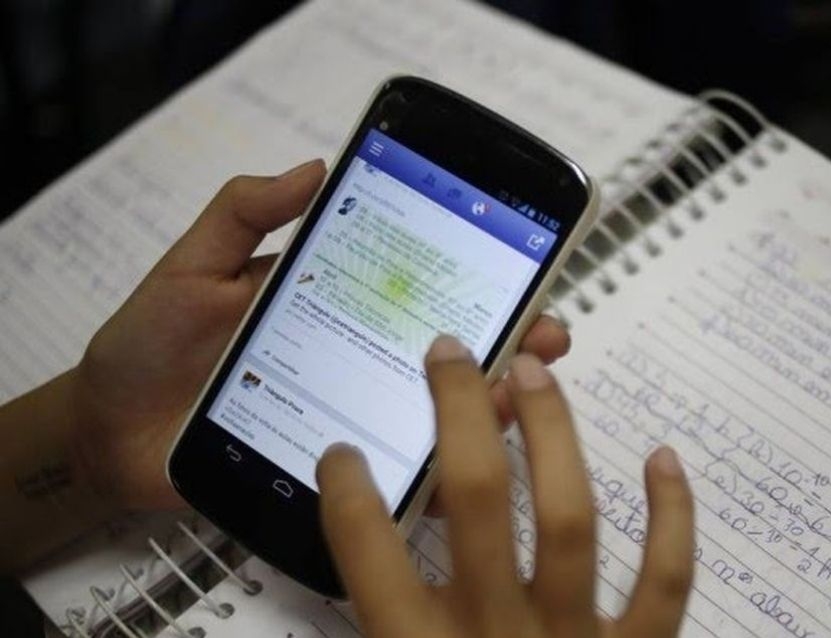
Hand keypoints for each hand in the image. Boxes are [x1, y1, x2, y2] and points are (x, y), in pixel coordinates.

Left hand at [70, 162, 570, 511]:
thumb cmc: (150, 346)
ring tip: (514, 396)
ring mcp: (345, 417)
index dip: (470, 278)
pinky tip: (462, 467)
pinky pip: (390, 476)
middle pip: (439, 353)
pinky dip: (433, 474)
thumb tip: (313, 166)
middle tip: (547, 336)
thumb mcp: (192, 268)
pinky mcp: (330, 471)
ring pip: (431, 414)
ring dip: (483, 407)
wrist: (108, 434)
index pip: (411, 287)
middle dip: (504, 342)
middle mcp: (352, 359)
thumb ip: (243, 214)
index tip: (520, 268)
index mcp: (332, 304)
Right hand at [318, 336, 695, 637]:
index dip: (348, 491)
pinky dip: (673, 518)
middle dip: (461, 415)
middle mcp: (498, 637)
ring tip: (534, 375)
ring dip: (553, 437)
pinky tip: (663, 456)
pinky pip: (667, 582)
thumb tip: (362, 559)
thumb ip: (382, 623)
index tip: (342, 450)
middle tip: (451, 354)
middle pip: (481, 503)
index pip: (369, 557)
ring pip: (571, 520)